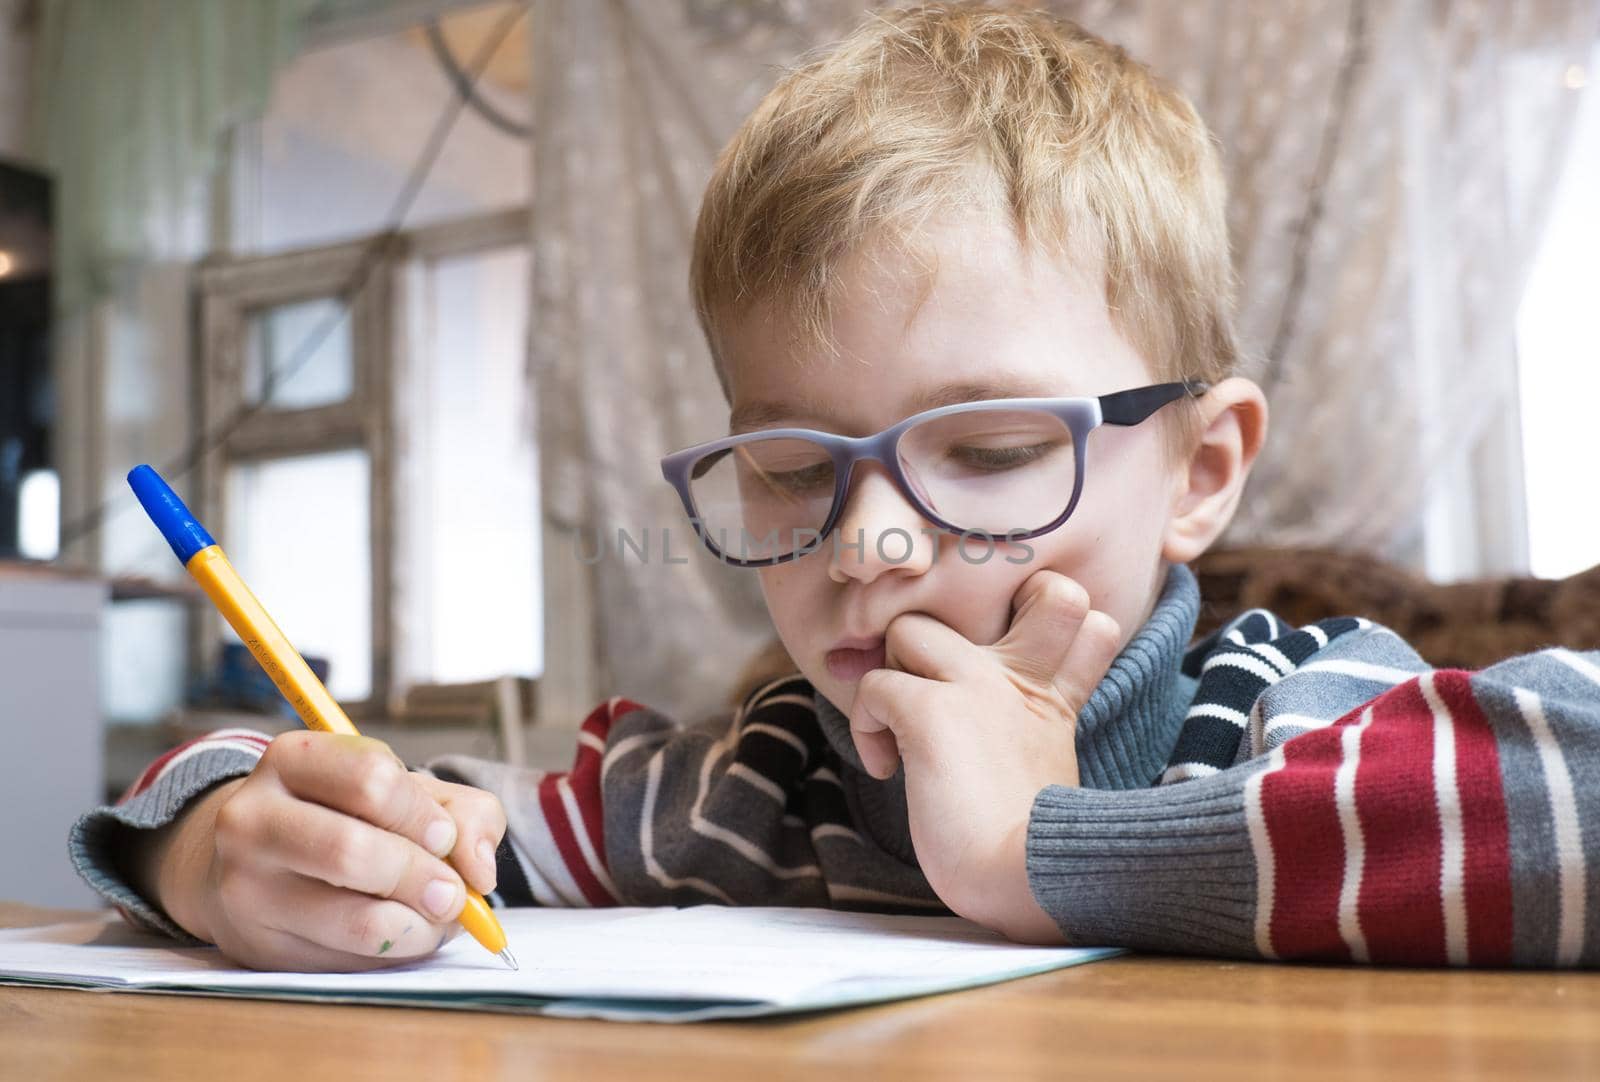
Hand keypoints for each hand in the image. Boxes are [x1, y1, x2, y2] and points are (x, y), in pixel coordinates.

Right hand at [134, 732, 506, 970]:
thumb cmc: (346, 818)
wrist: (253, 862)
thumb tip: (480, 871)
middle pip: (354, 851)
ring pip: (355, 919)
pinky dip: (394, 954)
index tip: (444, 837)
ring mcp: (245, 886)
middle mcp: (252, 818)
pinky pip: (346, 962)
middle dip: (424, 877)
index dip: (422, 814)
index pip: (371, 778)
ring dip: (418, 926)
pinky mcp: (256, 945)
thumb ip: (464, 813)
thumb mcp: (405, 793)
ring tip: (436, 919)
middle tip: (452, 893)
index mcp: (293, 759)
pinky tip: (401, 935)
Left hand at [846, 569, 1121, 942]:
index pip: (1077, 612)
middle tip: (928, 681)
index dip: (1039, 617)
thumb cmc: (1031, 843)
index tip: (1002, 661)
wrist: (1030, 877)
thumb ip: (1028, 727)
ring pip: (909, 630)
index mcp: (1053, 694)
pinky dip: (866, 724)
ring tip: (899, 728)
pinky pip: (874, 685)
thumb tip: (963, 723)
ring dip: (892, 674)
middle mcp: (1018, 677)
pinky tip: (886, 769)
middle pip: (1001, 595)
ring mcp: (977, 686)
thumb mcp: (1048, 767)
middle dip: (950, 625)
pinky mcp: (933, 712)